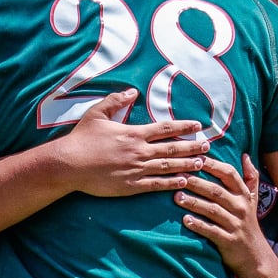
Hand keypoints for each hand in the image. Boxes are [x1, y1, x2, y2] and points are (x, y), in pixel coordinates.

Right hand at [56, 88, 209, 196]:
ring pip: (168, 166)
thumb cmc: (82, 138)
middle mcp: (139, 151)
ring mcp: (136, 169)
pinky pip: (156, 184)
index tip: (198, 126)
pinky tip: (184, 181)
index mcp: (133, 133)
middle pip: (172, 148)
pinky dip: (171, 182)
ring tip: (202, 163)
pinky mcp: (130, 186)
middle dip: (192, 147)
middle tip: (208, 146)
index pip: (165, 128)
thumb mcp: (97, 113)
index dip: (183, 126)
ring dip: (187, 164)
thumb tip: (133, 91)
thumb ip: (116, 101)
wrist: (69, 164)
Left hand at [176, 156, 273, 277]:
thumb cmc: (248, 224)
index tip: (195, 157)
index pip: (229, 174)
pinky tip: (185, 220)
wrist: (255, 256)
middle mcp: (240, 207)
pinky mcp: (228, 240)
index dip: (212, 165)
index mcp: (243, 195)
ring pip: (212, 210)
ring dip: (194, 203)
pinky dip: (198, 225)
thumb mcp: (252, 200)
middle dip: (197, 182)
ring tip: (176, 197)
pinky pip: (212, 231)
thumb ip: (250, 177)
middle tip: (178, 176)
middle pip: (216, 191)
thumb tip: (246, 155)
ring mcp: (235, 224)